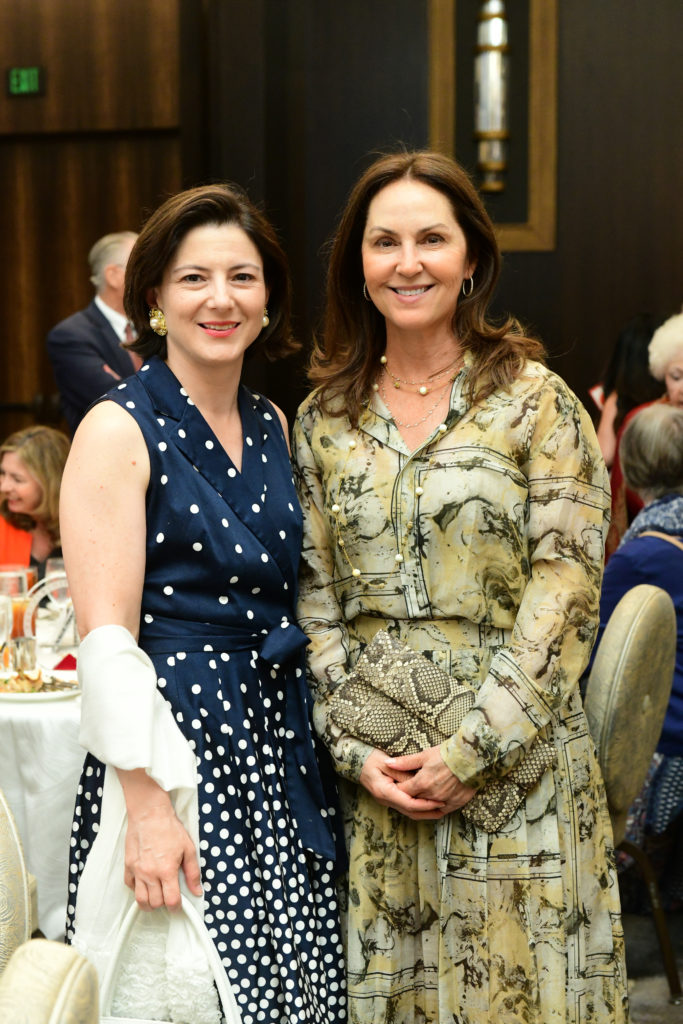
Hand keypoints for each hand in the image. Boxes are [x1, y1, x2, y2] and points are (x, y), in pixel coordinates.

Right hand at [118, 769, 202, 910]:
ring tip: (155, 897)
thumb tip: (197, 891)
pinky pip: (130, 886)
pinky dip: (137, 890)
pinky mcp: (128, 866)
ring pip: (140, 900)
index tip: (178, 905)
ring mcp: (137, 871)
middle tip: (168, 897)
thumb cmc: (170, 828)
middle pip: (155, 903)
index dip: (176, 907)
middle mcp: (150, 874)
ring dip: (149, 903)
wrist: (150, 813)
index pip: (171, 901)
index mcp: (167, 870)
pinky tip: (145, 884)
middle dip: (163, 904)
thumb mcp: (188, 849)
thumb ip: (193, 873)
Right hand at [359, 748, 447, 819]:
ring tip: (441, 809)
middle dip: (428, 812)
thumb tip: (417, 783)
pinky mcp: (390, 798)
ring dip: (425, 812)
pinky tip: (428, 805)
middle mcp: (385, 800)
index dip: (425, 804)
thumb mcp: (387, 763)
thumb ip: (402, 774)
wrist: (357, 761)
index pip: (408, 803)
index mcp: (384, 792)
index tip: (439, 801)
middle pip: (410, 812)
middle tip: (444, 808)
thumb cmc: (371, 759)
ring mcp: (387, 801)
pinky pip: (406, 806)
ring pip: (408, 812)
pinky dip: (418, 807)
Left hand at [388, 746, 476, 814]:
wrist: (472, 757)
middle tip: (407, 790)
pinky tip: (434, 803)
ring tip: (421, 794)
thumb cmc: (447, 754)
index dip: (398, 787)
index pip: (403, 790)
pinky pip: (443, 810)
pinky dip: (437, 807)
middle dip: (409, 795)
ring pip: (427, 806)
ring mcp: (444, 800)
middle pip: (414, 799)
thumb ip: (405, 762)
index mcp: (422, 782)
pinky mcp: (456, 803)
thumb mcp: (424, 755)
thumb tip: (387, 763)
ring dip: (422, 802)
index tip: (397, 783)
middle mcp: (431, 794)